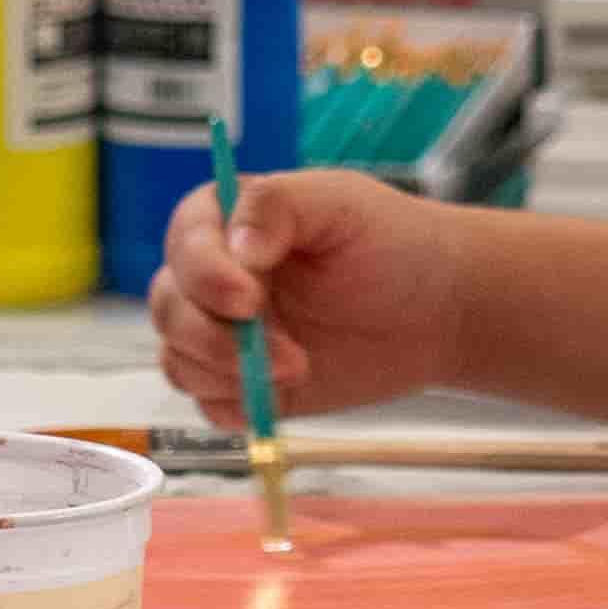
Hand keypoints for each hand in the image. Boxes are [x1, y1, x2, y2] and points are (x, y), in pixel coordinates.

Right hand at [147, 168, 470, 430]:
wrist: (438, 312)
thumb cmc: (394, 244)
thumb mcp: (342, 203)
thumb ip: (279, 206)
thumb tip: (238, 247)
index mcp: (227, 221)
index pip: (185, 243)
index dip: (205, 274)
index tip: (249, 299)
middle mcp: (214, 277)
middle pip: (169, 308)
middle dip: (213, 337)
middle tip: (284, 352)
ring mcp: (224, 333)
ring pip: (178, 361)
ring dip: (225, 373)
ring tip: (297, 369)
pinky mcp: (243, 383)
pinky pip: (208, 404)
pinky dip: (236, 405)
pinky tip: (286, 393)